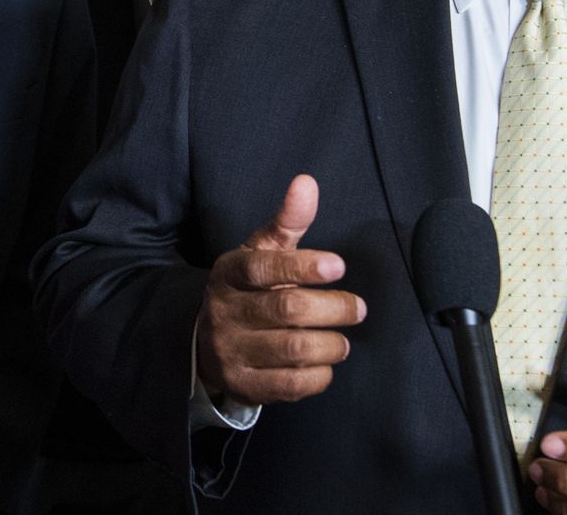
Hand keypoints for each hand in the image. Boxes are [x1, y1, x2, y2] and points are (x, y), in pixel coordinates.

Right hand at [195, 174, 366, 405]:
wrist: (209, 343)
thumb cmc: (250, 290)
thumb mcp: (261, 253)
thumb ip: (287, 221)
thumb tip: (307, 182)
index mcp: (229, 273)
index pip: (262, 268)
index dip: (302, 267)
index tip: (338, 266)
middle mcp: (224, 311)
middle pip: (288, 309)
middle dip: (334, 308)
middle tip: (358, 307)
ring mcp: (230, 350)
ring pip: (295, 350)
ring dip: (332, 344)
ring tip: (342, 338)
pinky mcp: (243, 384)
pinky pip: (293, 385)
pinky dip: (320, 374)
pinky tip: (324, 362)